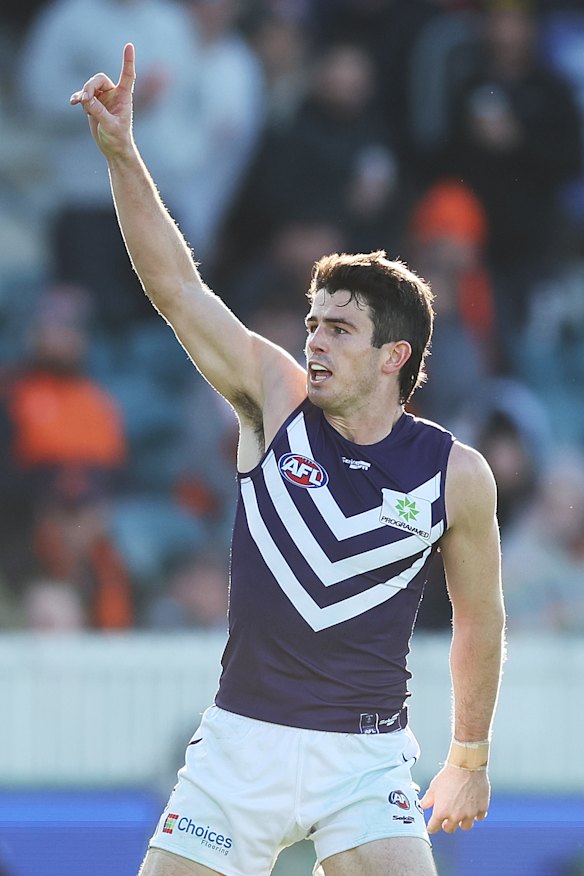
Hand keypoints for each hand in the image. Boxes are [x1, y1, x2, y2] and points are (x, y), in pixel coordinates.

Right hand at [69, 43, 135, 159]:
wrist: (113, 149)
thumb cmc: (118, 138)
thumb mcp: (110, 126)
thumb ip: (99, 112)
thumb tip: (87, 99)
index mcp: (124, 97)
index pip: (127, 75)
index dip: (128, 61)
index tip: (129, 46)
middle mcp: (114, 94)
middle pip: (99, 80)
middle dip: (90, 87)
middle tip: (85, 99)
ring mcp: (103, 99)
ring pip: (90, 87)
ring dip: (83, 94)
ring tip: (79, 103)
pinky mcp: (93, 104)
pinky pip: (83, 96)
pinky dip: (78, 98)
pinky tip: (73, 102)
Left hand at [420, 764, 489, 833]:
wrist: (467, 766)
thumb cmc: (450, 775)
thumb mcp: (434, 787)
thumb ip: (427, 800)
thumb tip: (422, 806)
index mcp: (442, 812)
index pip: (434, 828)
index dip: (432, 827)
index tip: (432, 826)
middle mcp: (456, 816)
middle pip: (450, 829)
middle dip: (447, 825)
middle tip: (446, 818)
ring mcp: (470, 814)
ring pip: (465, 826)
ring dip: (462, 822)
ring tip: (460, 813)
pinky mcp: (481, 809)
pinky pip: (479, 818)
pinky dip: (475, 814)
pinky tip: (472, 807)